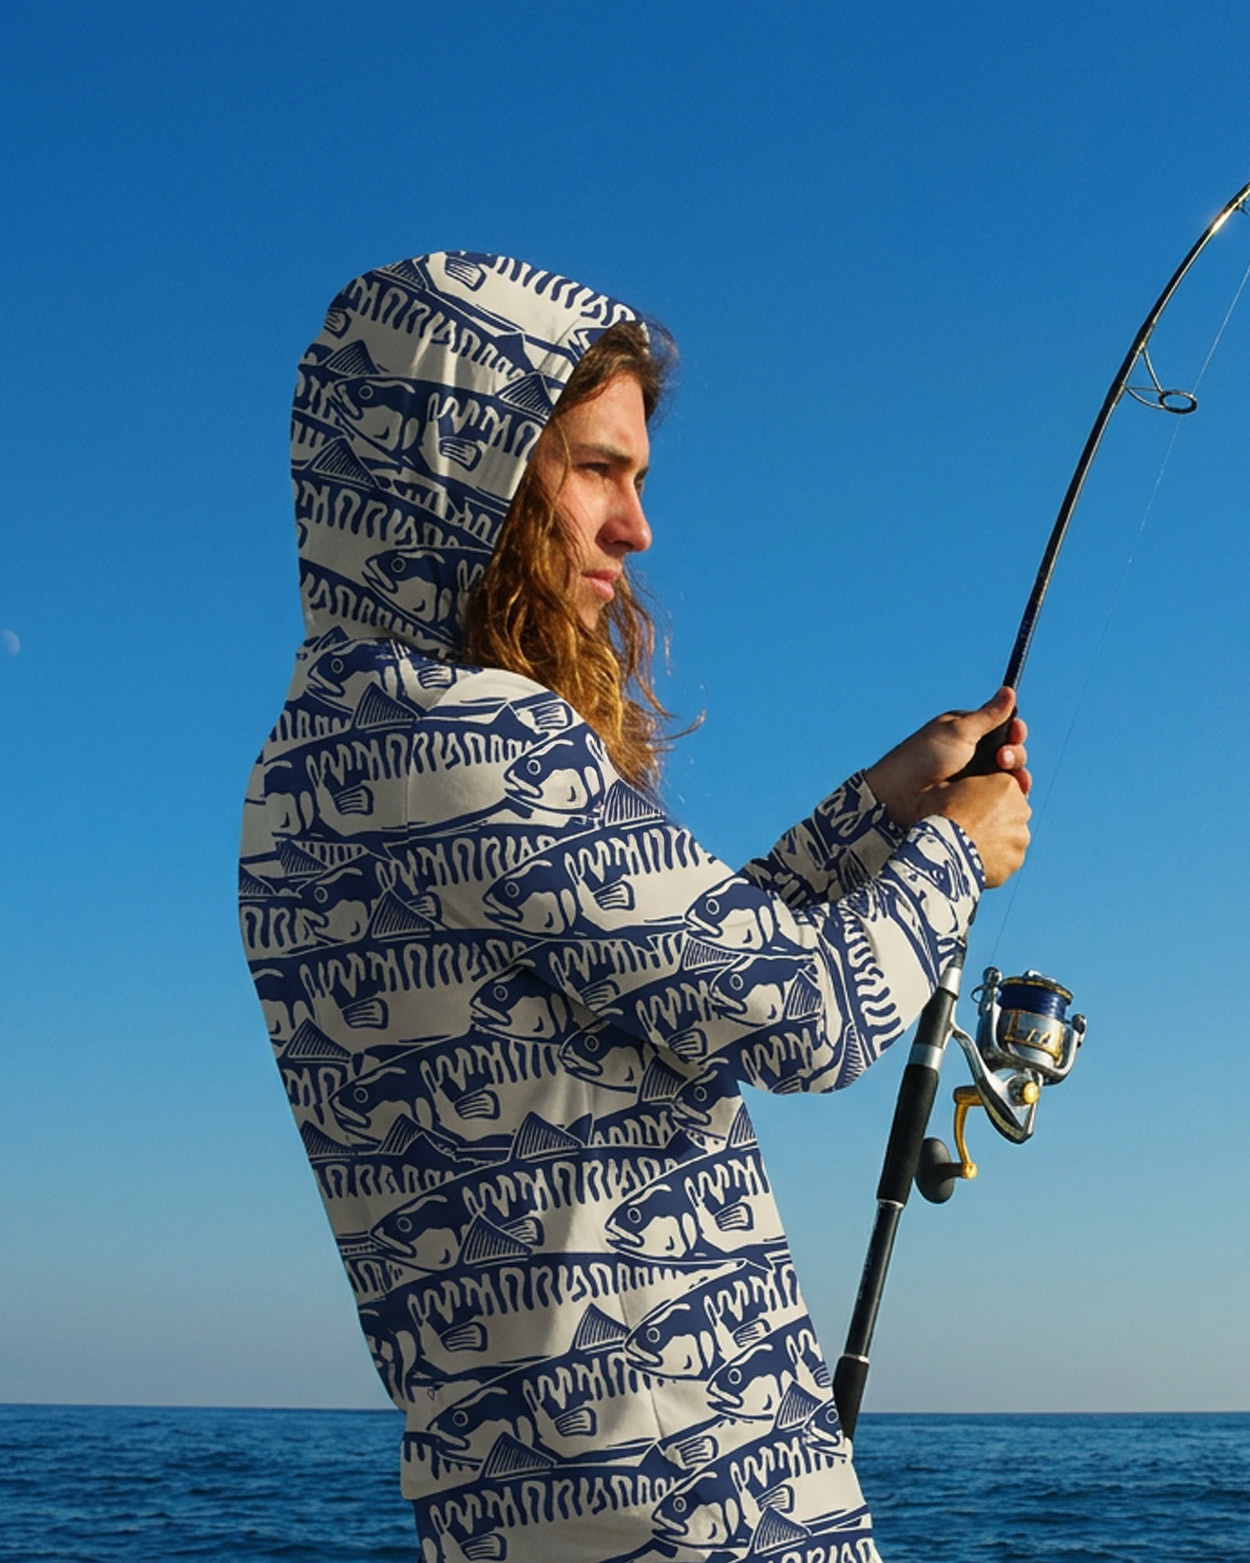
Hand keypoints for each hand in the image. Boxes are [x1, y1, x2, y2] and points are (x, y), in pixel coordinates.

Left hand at [863, 687, 1030, 829]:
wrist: (900, 796)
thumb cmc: (923, 757)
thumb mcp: (958, 731)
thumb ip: (988, 716)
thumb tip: (1009, 690)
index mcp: (968, 732)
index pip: (1002, 728)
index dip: (1014, 730)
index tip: (1016, 731)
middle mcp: (974, 755)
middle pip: (1011, 752)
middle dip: (1015, 753)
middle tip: (1002, 757)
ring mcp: (975, 779)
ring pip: (1009, 776)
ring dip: (1016, 773)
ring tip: (1006, 774)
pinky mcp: (976, 802)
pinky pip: (1002, 798)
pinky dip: (1013, 795)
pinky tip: (1016, 793)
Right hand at [928, 772, 1031, 888]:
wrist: (941, 851)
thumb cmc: (937, 815)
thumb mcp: (942, 787)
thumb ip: (960, 784)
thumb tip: (954, 786)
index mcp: (1006, 785)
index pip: (1002, 787)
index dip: (983, 797)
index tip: (967, 806)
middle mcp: (1021, 809)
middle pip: (1011, 812)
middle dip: (995, 819)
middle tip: (969, 827)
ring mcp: (1020, 837)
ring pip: (1011, 837)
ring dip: (996, 841)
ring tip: (969, 848)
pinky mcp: (1015, 861)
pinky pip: (1007, 859)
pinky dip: (995, 861)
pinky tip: (974, 861)